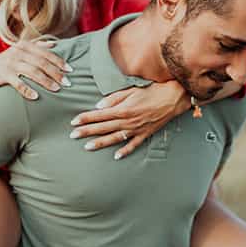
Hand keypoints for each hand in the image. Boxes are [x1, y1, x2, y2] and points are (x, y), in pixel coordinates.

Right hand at [0, 39, 70, 100]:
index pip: (46, 53)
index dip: (59, 61)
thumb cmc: (7, 62)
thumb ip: (36, 46)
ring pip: (32, 72)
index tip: (70, 70)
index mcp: (24, 46)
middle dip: (56, 73)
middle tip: (67, 82)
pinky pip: (18, 83)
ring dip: (46, 81)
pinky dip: (27, 90)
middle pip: (42, 63)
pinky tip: (36, 97)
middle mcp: (18, 52)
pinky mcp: (3, 74)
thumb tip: (54, 43)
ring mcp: (10, 63)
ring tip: (56, 89)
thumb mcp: (20, 50)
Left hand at [70, 81, 188, 158]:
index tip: (73, 122)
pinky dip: (125, 151)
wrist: (173, 98)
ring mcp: (136, 129)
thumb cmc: (151, 91)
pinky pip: (133, 144)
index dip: (85, 118)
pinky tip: (116, 156)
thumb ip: (113, 99)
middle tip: (73, 135)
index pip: (99, 115)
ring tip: (87, 147)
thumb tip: (98, 106)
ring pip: (114, 138)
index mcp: (123, 109)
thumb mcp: (131, 90)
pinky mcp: (145, 134)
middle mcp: (128, 121)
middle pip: (103, 127)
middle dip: (86, 131)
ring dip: (100, 143)